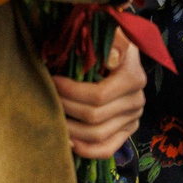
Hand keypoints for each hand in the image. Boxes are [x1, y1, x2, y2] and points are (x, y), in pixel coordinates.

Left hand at [55, 34, 145, 158]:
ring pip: (97, 136)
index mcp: (133, 77)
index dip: (70, 92)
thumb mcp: (110, 33)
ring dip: (70, 129)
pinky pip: (107, 149)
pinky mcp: (127, 131)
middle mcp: (137, 101)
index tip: (51, 81)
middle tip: (45, 99)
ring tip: (52, 117)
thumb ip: (111, 41)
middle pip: (94, 117)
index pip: (98, 95)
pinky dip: (86, 149)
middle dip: (65, 108)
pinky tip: (68, 140)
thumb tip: (111, 57)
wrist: (120, 52)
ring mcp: (133, 118)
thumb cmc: (107, 41)